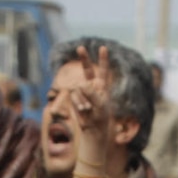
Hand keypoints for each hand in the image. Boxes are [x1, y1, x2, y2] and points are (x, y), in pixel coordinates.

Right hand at [71, 45, 110, 162]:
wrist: (93, 129)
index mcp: (102, 87)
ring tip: (87, 109)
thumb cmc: (100, 118)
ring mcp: (82, 91)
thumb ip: (92, 94)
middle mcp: (92, 86)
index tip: (103, 48)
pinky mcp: (75, 97)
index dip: (103, 60)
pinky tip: (83, 110)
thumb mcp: (100, 106)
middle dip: (84, 59)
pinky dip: (78, 102)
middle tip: (80, 47)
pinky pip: (74, 95)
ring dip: (82, 99)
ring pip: (79, 88)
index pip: (103, 71)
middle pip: (87, 70)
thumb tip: (81, 85)